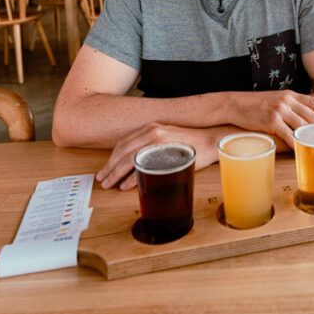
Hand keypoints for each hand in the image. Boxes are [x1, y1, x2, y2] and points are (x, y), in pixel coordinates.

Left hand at [96, 122, 218, 190]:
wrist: (212, 141)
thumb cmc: (191, 144)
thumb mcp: (168, 140)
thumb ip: (152, 147)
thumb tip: (136, 163)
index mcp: (151, 128)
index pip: (124, 143)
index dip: (111, 158)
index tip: (105, 170)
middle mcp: (152, 131)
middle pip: (122, 151)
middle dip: (109, 167)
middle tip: (102, 179)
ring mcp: (159, 141)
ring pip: (129, 158)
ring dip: (116, 173)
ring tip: (109, 184)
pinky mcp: (166, 152)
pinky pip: (144, 166)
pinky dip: (132, 177)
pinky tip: (126, 186)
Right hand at [226, 90, 313, 149]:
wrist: (235, 104)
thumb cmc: (255, 104)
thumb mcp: (275, 99)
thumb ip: (289, 105)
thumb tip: (302, 116)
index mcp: (290, 95)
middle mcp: (287, 101)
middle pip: (312, 116)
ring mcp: (280, 111)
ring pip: (302, 126)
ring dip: (313, 138)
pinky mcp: (272, 121)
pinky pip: (289, 135)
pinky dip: (297, 144)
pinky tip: (303, 150)